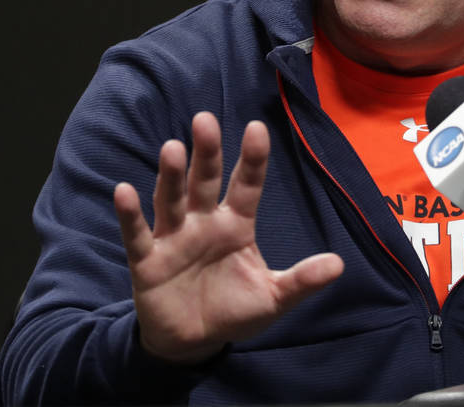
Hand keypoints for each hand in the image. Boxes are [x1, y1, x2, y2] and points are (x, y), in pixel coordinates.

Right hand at [113, 112, 343, 363]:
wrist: (193, 344)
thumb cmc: (234, 311)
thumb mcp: (273, 298)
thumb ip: (301, 280)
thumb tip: (339, 264)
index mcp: (236, 225)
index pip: (247, 185)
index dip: (252, 159)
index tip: (257, 128)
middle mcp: (204, 223)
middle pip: (205, 181)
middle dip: (207, 152)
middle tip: (205, 120)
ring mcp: (174, 239)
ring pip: (171, 200)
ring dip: (171, 176)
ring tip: (172, 148)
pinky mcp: (148, 262)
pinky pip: (138, 235)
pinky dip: (130, 214)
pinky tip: (124, 190)